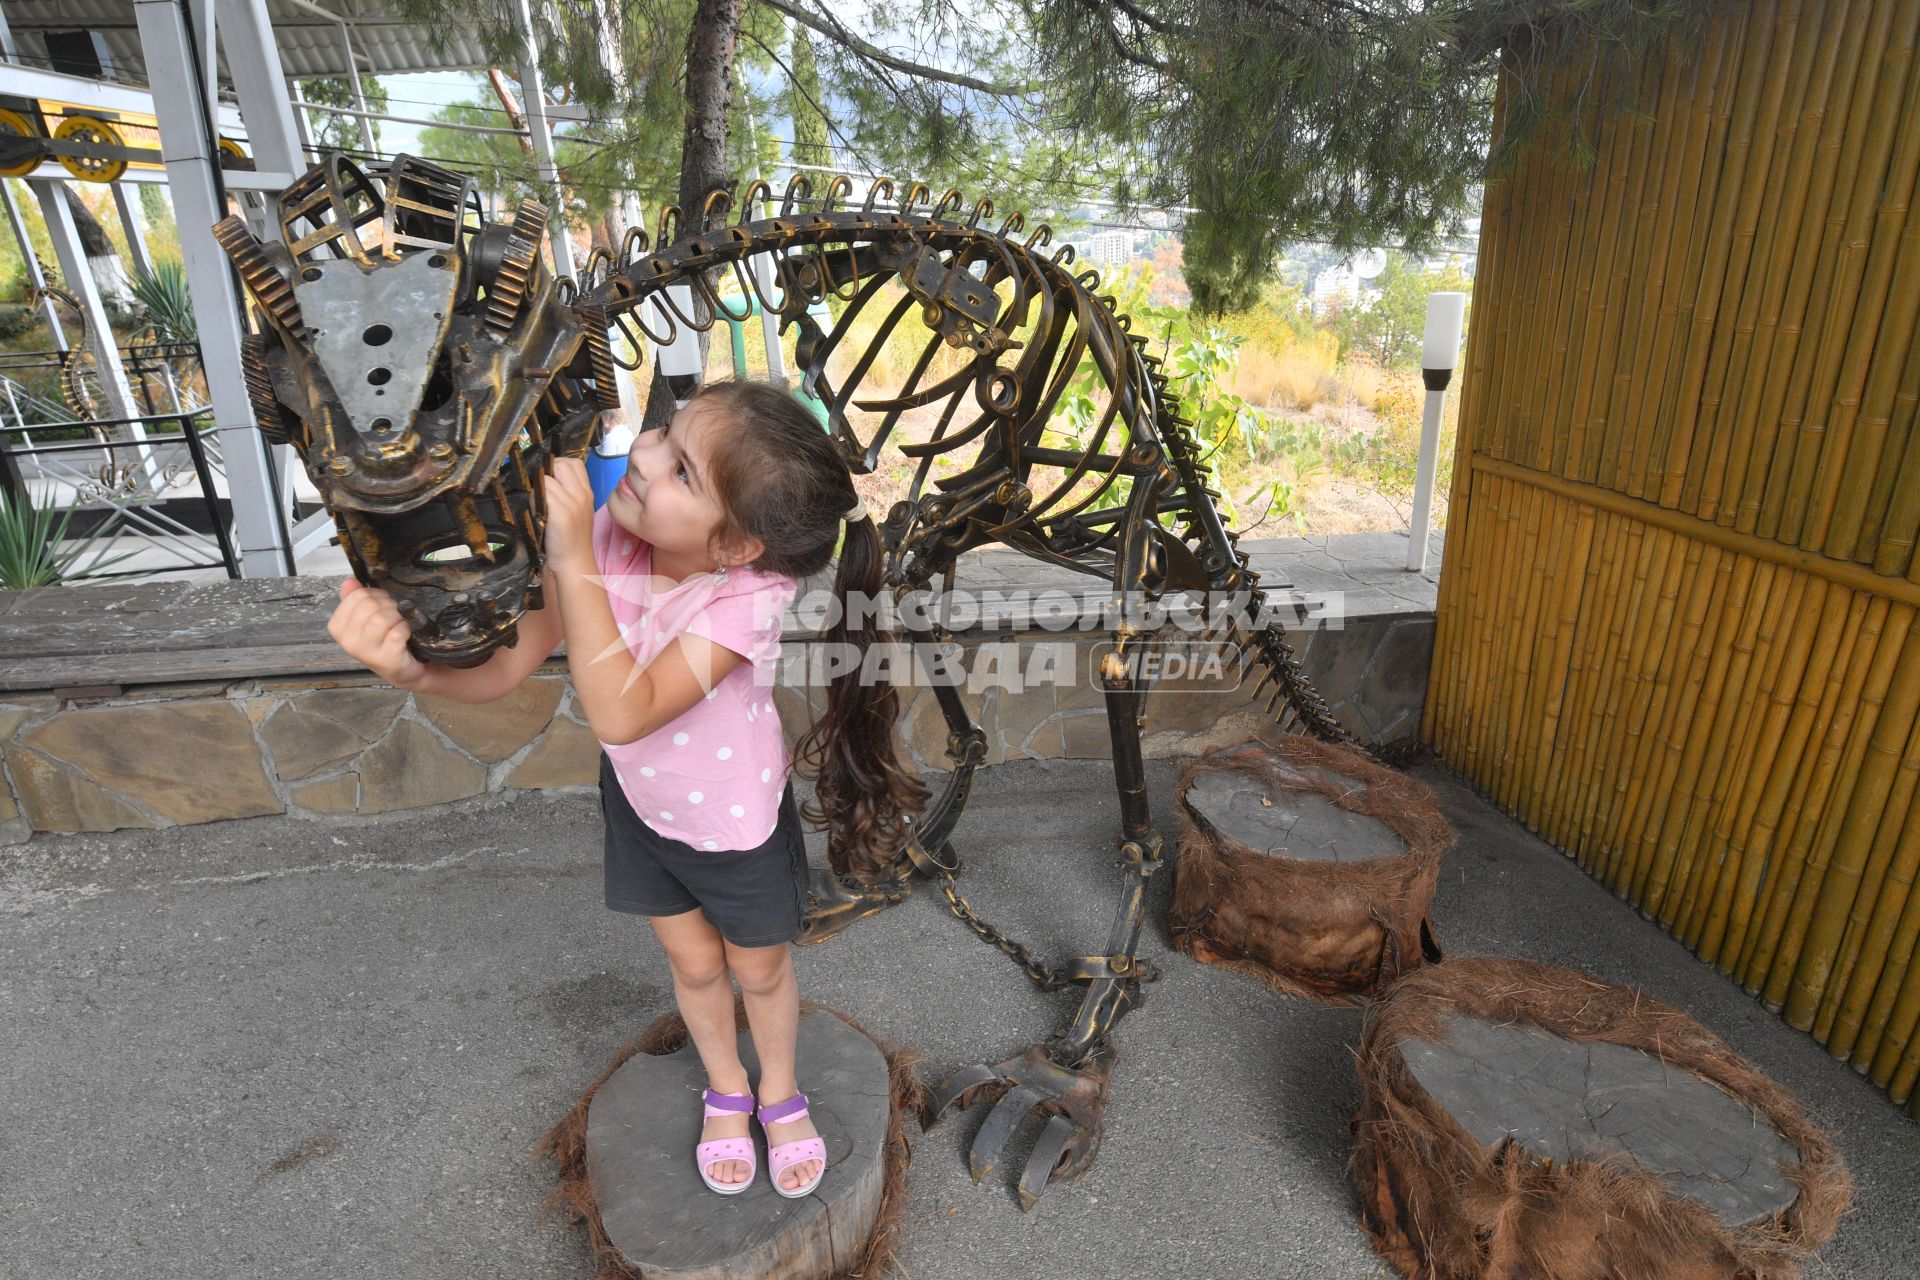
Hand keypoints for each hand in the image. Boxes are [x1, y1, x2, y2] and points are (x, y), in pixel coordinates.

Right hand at [327, 578, 427, 686]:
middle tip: (395, 615)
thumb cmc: (385, 641)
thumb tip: (349, 581)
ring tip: (399, 625)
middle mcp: (347, 640)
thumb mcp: (367, 618)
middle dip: (388, 605)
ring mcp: (365, 652)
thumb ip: (356, 598)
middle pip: (369, 605)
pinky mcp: (385, 659)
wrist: (404, 669)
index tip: (383, 605)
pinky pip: (397, 632)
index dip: (376, 595)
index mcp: (338, 627)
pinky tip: (406, 636)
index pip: (356, 595)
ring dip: (397, 618)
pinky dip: (406, 629)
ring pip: (381, 618)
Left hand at [543, 455, 594, 573]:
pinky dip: (534, 499)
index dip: (559, 465)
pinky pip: (541, 494)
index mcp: (587, 493)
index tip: (550, 477)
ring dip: (537, 487)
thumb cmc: (571, 539)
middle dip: (546, 471)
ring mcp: (572, 503)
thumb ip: (568, 492)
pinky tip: (535, 510)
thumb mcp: (578, 511)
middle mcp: (582, 495)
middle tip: (540, 487)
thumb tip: (545, 476)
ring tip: (537, 502)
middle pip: (561, 465)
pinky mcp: (560, 513)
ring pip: (547, 479)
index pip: (575, 463)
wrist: (574, 562)